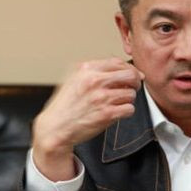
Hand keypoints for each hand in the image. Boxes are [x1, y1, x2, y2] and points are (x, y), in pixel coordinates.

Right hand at [32, 58, 143, 180]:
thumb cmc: (64, 105)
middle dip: (135, 82)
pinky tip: (117, 112)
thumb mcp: (73, 78)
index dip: (129, 69)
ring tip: (118, 103)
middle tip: (132, 87)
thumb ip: (94, 70)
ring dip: (127, 99)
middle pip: (131, 75)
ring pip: (131, 94)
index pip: (118, 62)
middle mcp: (95, 81)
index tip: (132, 75)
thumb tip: (121, 67)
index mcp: (87, 69)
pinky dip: (126, 111)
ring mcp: (101, 98)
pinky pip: (129, 109)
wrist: (55, 127)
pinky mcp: (106, 114)